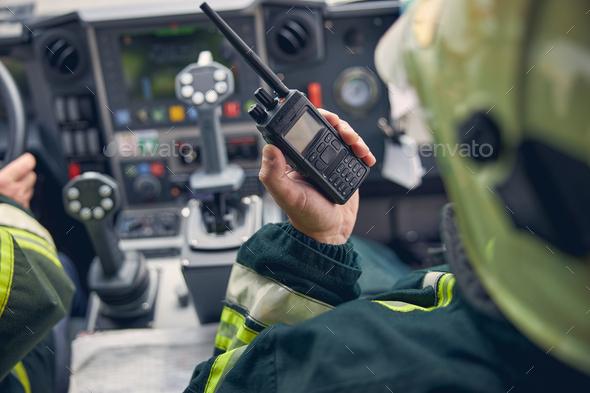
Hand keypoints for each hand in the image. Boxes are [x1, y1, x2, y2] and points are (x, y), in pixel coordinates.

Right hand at [0, 153, 36, 207]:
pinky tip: (12, 202)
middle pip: (31, 176)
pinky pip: (27, 202)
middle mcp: (17, 190)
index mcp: (4, 181)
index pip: (27, 163)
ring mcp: (22, 202)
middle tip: (15, 178)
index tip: (25, 160)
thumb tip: (2, 174)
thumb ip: (1, 177)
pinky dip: (22, 200)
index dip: (26, 161)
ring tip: (12, 191)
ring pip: (30, 189)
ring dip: (24, 188)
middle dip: (25, 176)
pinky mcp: (24, 212)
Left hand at [259, 109, 375, 244]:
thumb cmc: (305, 217)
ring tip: (357, 146)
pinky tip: (366, 157)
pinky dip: (364, 151)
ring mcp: (331, 162)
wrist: (329, 233)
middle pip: (328, 129)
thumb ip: (273, 175)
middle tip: (345, 132)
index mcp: (295, 159)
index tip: (325, 118)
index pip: (302, 130)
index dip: (315, 120)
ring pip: (344, 138)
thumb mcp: (286, 196)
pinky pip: (357, 154)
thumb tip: (268, 149)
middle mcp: (313, 158)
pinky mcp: (346, 169)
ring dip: (354, 137)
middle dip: (340, 125)